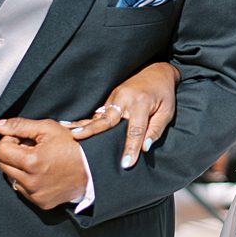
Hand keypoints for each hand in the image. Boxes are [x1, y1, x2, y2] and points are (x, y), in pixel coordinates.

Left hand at [0, 118, 89, 209]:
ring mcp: (35, 194)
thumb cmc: (74, 147)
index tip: (23, 139)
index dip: (10, 140)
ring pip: (11, 177)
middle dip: (13, 153)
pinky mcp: (40, 202)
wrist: (94, 169)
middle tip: (31, 148)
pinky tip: (43, 173)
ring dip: (19, 167)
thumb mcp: (48, 129)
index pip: (1, 149)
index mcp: (32, 161)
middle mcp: (31, 182)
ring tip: (39, 161)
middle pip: (2, 164)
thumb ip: (19, 125)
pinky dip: (27, 180)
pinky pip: (22, 189)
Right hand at [64, 63, 179, 168]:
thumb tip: (144, 148)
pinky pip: (99, 114)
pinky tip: (71, 127)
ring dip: (85, 127)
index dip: (130, 148)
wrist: (157, 72)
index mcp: (141, 103)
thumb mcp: (167, 112)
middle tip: (76, 138)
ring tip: (68, 135)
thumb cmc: (164, 95)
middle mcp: (124, 99)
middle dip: (91, 130)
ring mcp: (115, 97)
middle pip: (106, 119)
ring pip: (99, 117)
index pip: (134, 130)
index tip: (126, 164)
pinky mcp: (110, 98)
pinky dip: (87, 122)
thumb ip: (156, 130)